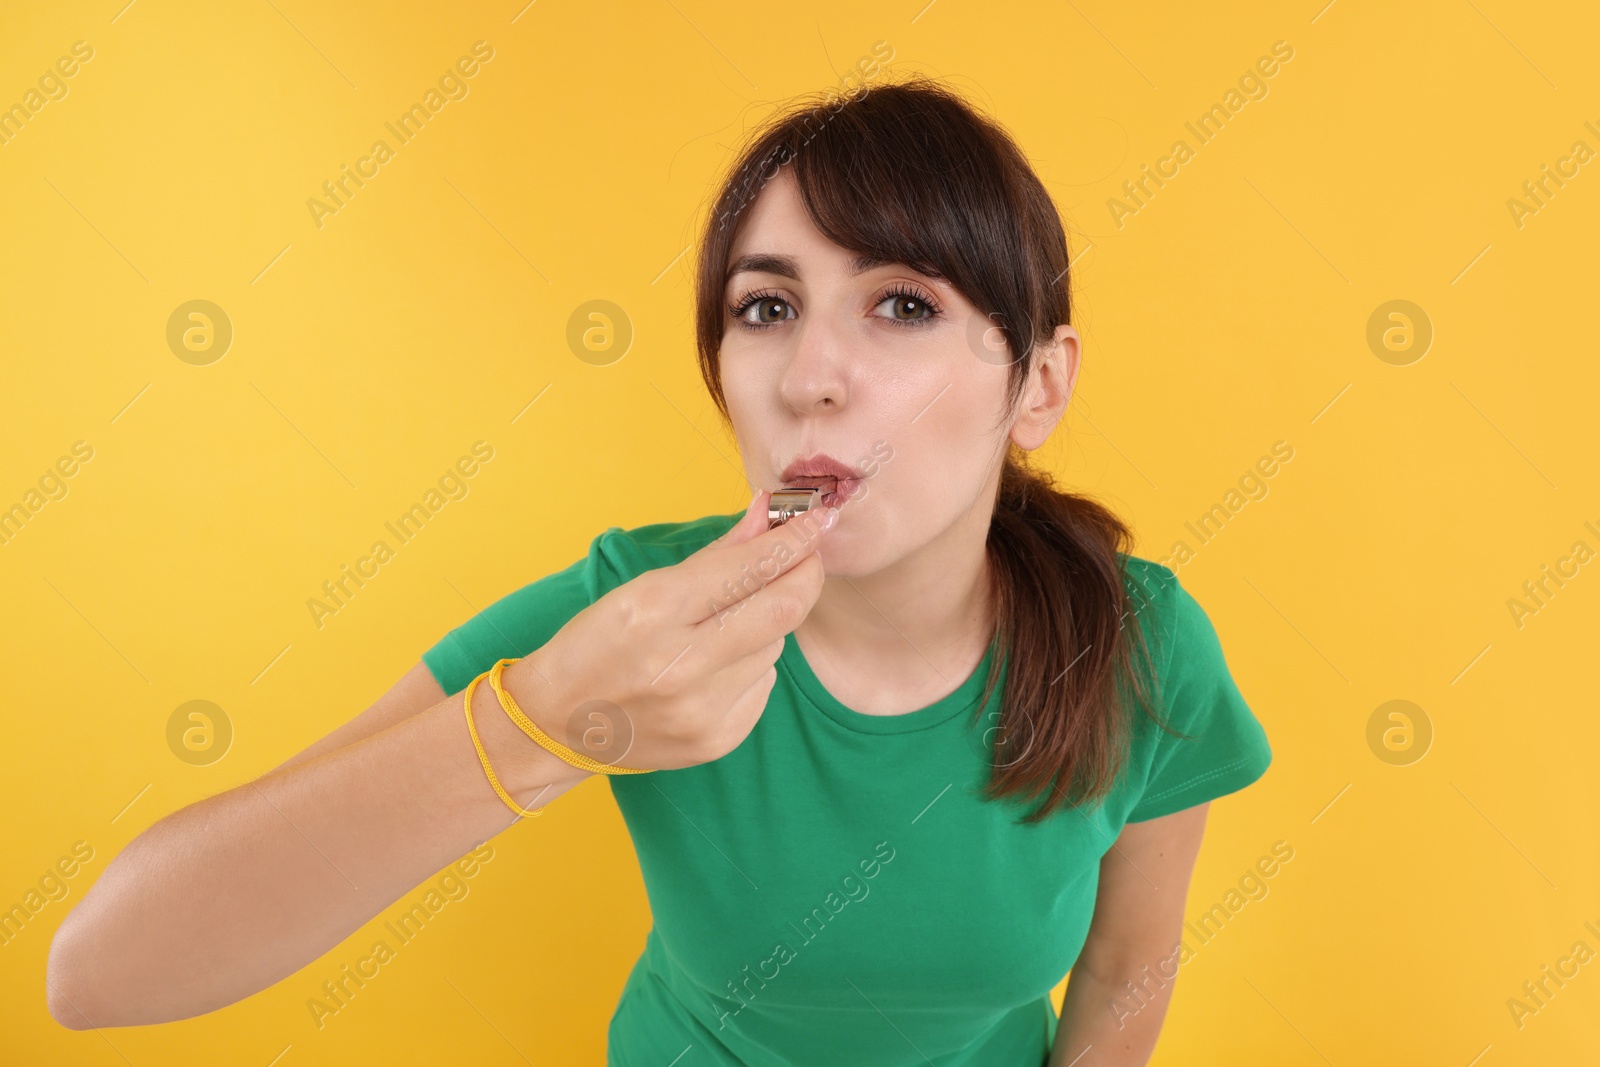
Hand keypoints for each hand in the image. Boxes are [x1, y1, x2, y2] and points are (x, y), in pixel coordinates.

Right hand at [523, 491, 836, 770]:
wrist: (556, 724)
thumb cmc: (595, 645)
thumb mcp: (641, 589)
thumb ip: (716, 555)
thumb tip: (768, 514)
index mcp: (655, 612)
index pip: (750, 568)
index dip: (793, 541)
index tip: (816, 520)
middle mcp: (681, 664)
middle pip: (783, 610)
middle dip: (804, 575)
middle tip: (806, 557)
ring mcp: (702, 711)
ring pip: (775, 647)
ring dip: (766, 624)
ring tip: (723, 625)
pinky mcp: (716, 741)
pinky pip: (762, 684)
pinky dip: (751, 665)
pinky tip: (714, 667)